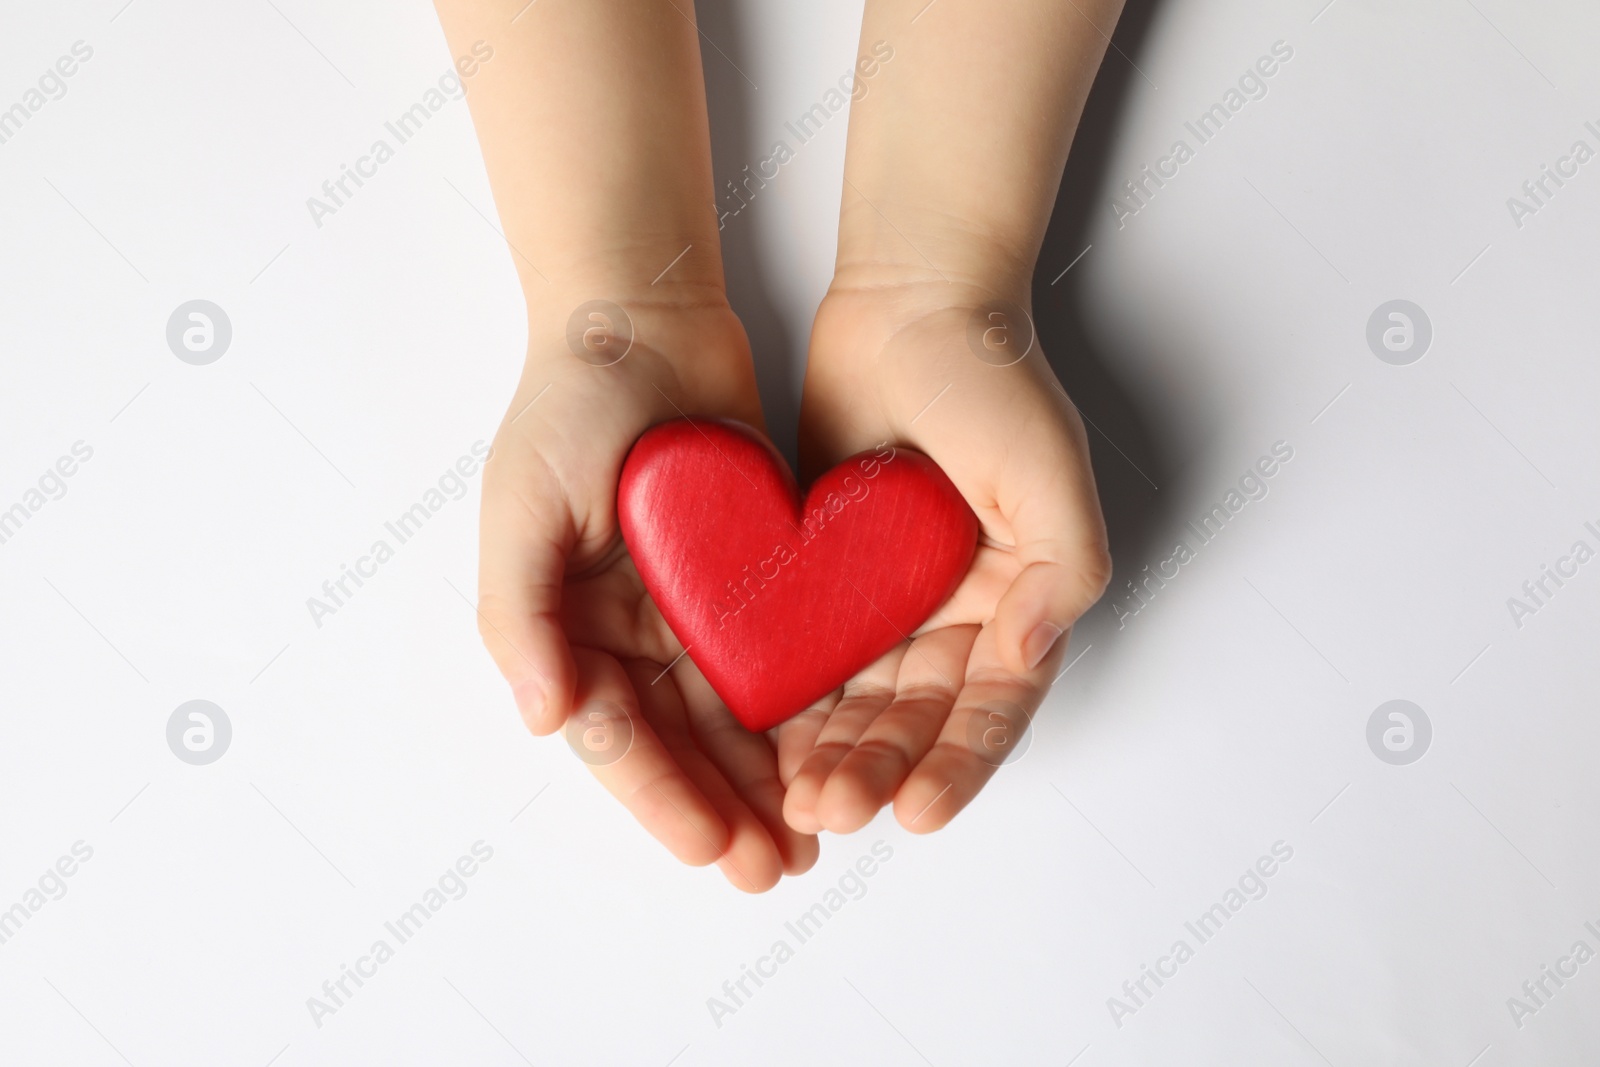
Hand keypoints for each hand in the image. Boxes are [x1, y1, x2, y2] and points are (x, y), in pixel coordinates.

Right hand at [477, 290, 817, 890]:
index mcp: (567, 632)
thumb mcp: (520, 504)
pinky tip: (833, 755)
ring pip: (732, 721)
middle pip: (678, 745)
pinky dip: (799, 714)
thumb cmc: (567, 408)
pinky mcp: (749, 585)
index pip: (615, 737)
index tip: (712, 847)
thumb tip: (542, 717)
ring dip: (766, 784)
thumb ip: (519, 613)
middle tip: (773, 870)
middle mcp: (628, 636)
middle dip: (723, 812)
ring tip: (811, 841)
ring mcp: (690, 614)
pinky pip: (776, 662)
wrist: (647, 326)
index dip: (660, 798)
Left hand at [779, 280, 1110, 835]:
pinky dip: (785, 700)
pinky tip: (758, 742)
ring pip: (855, 702)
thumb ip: (1061, 567)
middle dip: (878, 770)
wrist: (908, 305)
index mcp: (1016, 605)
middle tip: (831, 812)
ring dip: (829, 754)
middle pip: (916, 720)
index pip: (990, 709)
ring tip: (795, 800)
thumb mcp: (1051, 470)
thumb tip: (1030, 652)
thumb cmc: (991, 380)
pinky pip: (802, 653)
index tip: (916, 810)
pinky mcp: (821, 579)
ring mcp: (883, 602)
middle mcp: (952, 617)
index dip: (957, 765)